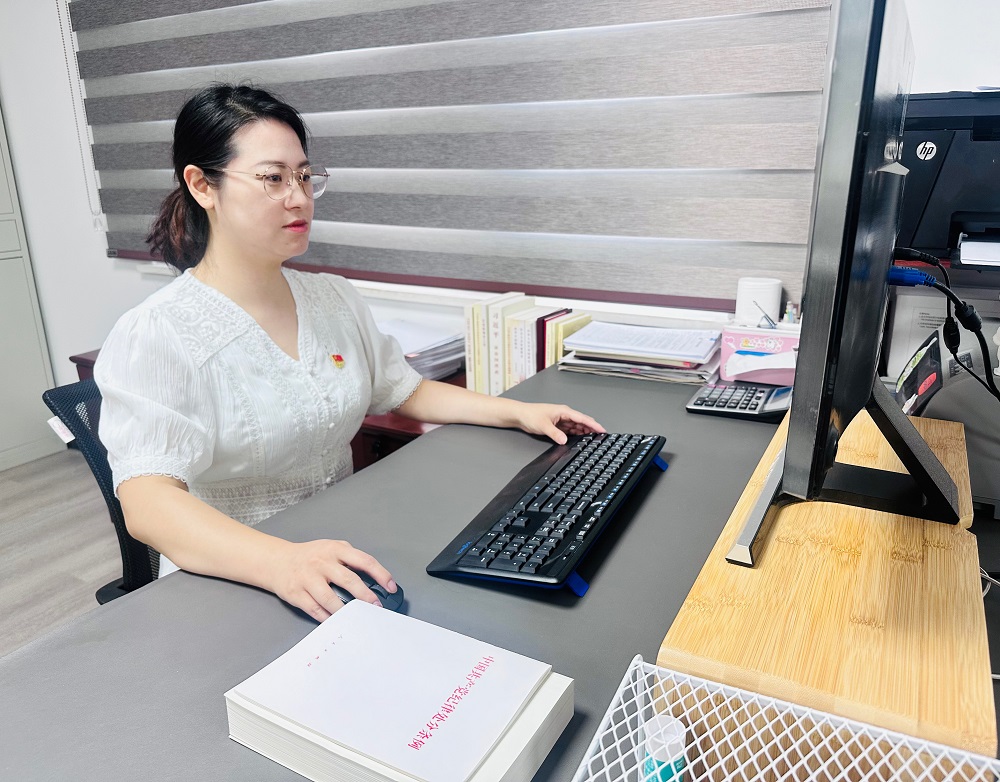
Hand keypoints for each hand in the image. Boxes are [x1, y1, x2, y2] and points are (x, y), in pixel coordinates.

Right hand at [266, 539, 397, 621]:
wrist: (277, 561)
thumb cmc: (310, 556)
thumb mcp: (332, 548)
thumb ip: (351, 560)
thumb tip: (374, 580)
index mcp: (335, 549)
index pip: (363, 560)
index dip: (380, 574)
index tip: (391, 587)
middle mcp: (321, 562)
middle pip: (348, 580)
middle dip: (366, 596)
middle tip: (376, 607)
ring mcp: (307, 578)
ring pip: (330, 598)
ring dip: (346, 611)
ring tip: (358, 619)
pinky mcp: (296, 594)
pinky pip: (315, 609)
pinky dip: (327, 618)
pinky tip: (337, 622)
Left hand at [514, 402, 605, 444]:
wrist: (520, 415)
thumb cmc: (530, 415)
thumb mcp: (543, 426)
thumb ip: (555, 434)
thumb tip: (564, 440)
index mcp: (564, 411)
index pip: (583, 418)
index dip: (594, 425)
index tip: (602, 430)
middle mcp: (564, 415)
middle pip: (582, 422)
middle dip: (592, 429)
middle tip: (601, 437)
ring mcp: (561, 420)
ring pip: (577, 426)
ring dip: (584, 432)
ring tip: (593, 439)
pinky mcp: (558, 425)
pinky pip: (570, 430)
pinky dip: (576, 434)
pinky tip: (580, 439)